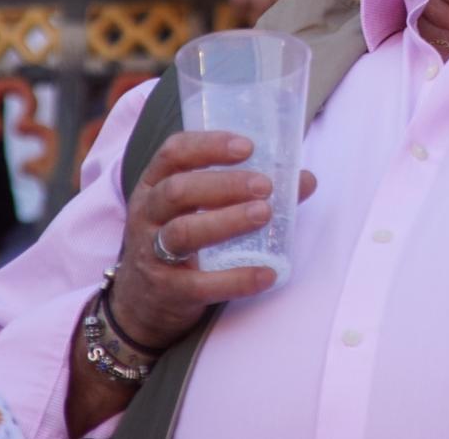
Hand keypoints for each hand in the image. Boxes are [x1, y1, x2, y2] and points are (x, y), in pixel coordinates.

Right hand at [113, 130, 316, 349]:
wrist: (143, 302)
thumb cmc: (181, 241)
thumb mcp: (199, 210)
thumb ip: (246, 191)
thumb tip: (305, 179)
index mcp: (156, 184)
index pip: (174, 152)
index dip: (209, 145)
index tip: (247, 147)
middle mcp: (148, 213)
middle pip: (178, 190)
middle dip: (224, 184)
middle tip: (264, 185)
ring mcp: (151, 253)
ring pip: (184, 232)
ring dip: (227, 221)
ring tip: (264, 214)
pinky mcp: (167, 290)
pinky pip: (201, 284)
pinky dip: (236, 279)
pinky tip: (267, 273)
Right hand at [197, 0, 313, 22]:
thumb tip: (299, 15)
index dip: (307, 16)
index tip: (300, 31)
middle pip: (286, 2)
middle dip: (280, 23)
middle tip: (272, 35)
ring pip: (263, 2)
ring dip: (257, 17)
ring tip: (252, 21)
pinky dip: (239, 9)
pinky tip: (237, 8)